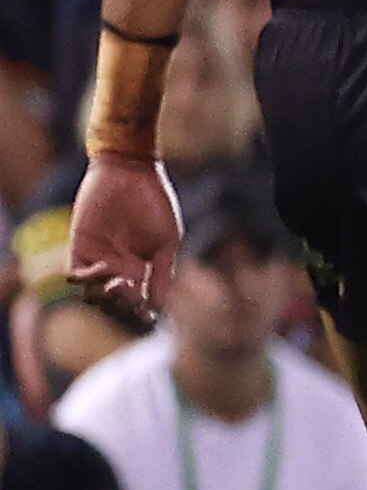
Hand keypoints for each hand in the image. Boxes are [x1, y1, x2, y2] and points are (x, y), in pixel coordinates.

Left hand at [68, 153, 180, 322]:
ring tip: (119, 285)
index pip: (139, 302)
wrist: (130, 172)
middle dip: (123, 307)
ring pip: (93, 295)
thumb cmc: (155, 202)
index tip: (149, 318)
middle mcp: (118, 268)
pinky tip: (105, 269)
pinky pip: (75, 275)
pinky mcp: (79, 246)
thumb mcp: (168, 242)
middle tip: (133, 296)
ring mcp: (98, 258)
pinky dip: (87, 280)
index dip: (142, 314)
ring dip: (105, 298)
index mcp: (142, 269)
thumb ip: (162, 274)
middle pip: (114, 304)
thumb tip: (158, 307)